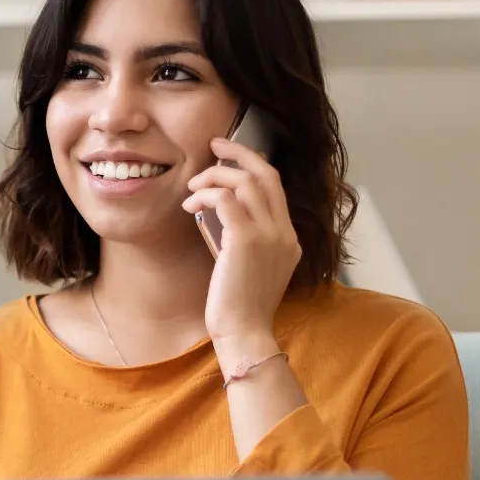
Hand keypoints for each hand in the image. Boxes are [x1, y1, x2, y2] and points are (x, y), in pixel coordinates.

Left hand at [184, 137, 301, 362]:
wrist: (245, 333)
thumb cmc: (240, 309)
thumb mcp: (253, 271)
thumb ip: (249, 244)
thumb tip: (223, 220)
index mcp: (289, 239)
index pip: (275, 187)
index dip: (253, 165)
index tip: (229, 157)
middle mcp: (284, 232)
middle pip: (266, 174)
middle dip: (239, 152)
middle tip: (214, 145)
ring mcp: (269, 235)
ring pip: (245, 181)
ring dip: (214, 177)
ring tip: (193, 188)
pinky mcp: (246, 240)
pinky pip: (226, 199)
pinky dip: (205, 194)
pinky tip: (190, 206)